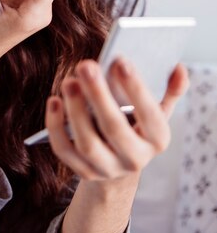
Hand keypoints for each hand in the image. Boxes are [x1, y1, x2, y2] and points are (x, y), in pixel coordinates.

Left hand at [45, 58, 188, 179]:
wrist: (120, 162)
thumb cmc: (138, 124)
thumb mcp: (157, 110)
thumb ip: (170, 90)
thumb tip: (179, 68)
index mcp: (158, 139)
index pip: (151, 116)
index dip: (136, 89)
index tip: (121, 61)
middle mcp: (135, 159)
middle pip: (115, 129)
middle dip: (99, 96)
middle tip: (86, 65)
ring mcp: (107, 168)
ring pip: (88, 143)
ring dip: (75, 111)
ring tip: (69, 82)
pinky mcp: (83, 172)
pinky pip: (65, 151)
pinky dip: (56, 127)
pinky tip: (54, 101)